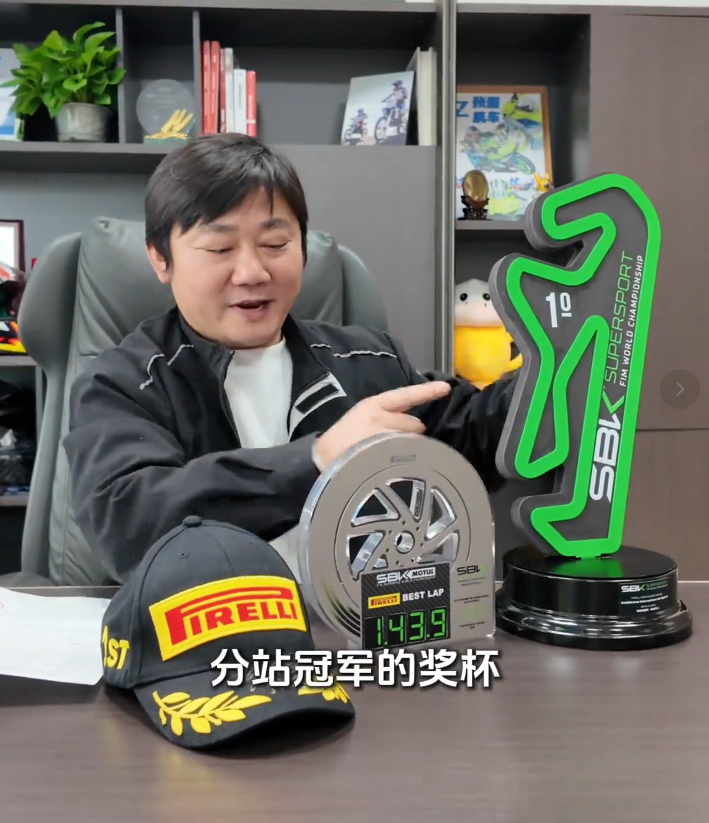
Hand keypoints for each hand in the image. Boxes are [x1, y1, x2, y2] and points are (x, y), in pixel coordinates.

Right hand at [313, 381, 451, 471]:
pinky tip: (394, 466)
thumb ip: (383, 419)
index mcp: (372, 405)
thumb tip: (413, 425)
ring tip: (389, 458)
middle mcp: (381, 417)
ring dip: (410, 448)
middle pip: (415, 423)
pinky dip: (407, 461)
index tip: (446, 387)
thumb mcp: (359, 421)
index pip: (405, 395)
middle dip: (411, 433)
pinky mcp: (388, 456)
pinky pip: (409, 456)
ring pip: (414, 441)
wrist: (322, 463)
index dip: (427, 391)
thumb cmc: (341, 444)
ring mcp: (386, 437)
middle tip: (393, 445)